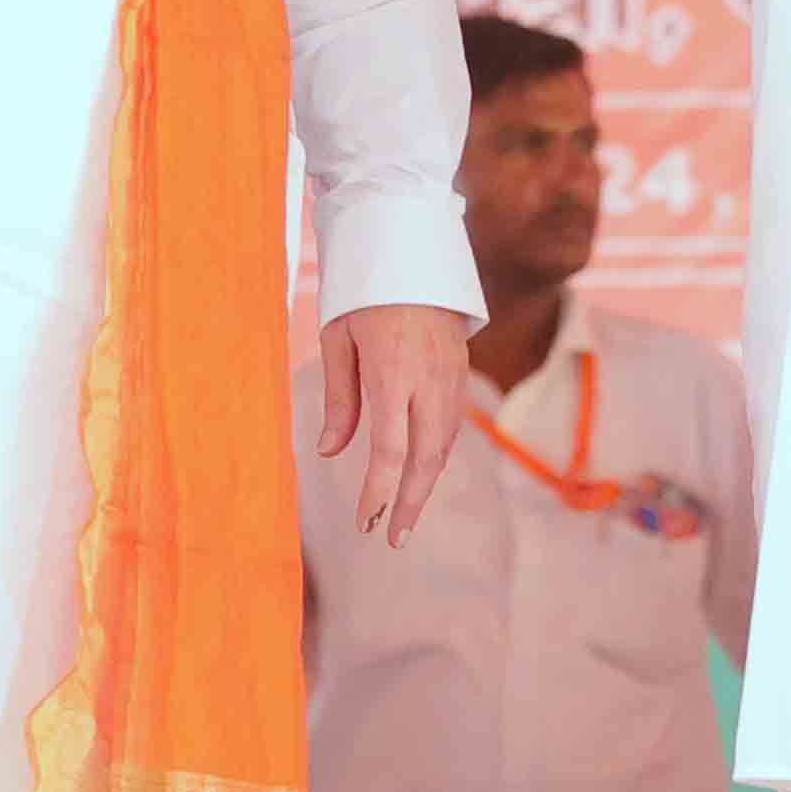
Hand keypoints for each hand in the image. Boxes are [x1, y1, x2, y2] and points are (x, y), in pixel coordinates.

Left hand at [312, 301, 468, 545]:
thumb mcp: (338, 341)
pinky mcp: (460, 374)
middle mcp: (428, 381)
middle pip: (425, 459)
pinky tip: (419, 474)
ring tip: (402, 515)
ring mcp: (450, 378)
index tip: (364, 522)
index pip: (388, 450)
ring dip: (423, 484)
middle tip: (391, 538)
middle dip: (408, 503)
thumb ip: (339, 401)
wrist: (414, 253)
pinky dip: (435, 456)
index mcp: (393, 373)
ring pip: (443, 446)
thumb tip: (330, 453)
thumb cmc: (364, 296)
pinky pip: (451, 427)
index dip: (377, 492)